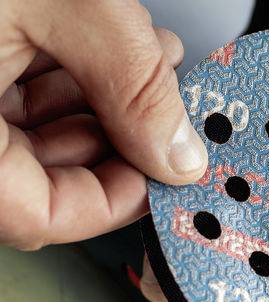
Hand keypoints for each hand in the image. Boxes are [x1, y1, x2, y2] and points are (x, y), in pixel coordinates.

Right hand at [0, 0, 206, 249]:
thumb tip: (177, 153)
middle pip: (30, 177)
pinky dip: (54, 76)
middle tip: (164, 113)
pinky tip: (99, 47)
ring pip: (18, 137)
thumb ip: (130, 83)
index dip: (108, 204)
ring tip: (144, 64)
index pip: (30, 214)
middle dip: (112, 141)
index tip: (162, 176)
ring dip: (93, 106)